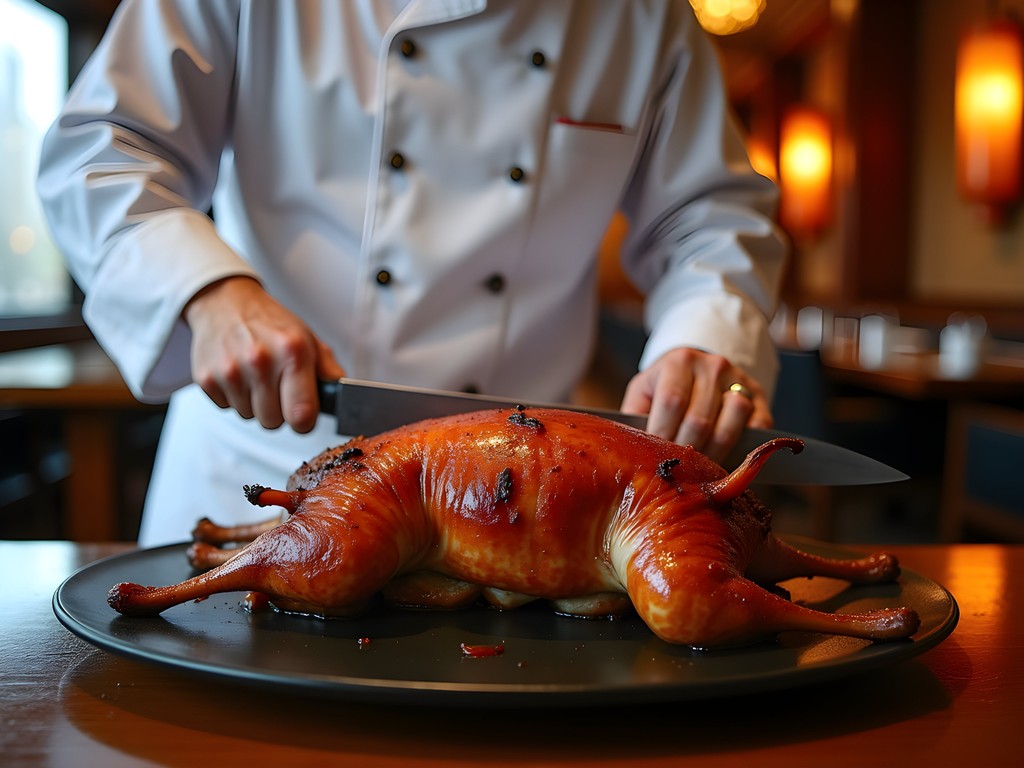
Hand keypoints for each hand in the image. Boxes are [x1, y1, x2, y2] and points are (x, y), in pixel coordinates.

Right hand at [183, 276, 344, 431]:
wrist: (224, 302)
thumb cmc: (270, 323)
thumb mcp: (308, 339)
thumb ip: (329, 371)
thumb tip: (347, 399)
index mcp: (293, 352)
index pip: (301, 415)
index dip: (304, 422)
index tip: (304, 415)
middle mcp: (260, 361)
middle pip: (273, 422)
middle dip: (278, 411)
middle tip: (277, 387)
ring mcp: (230, 370)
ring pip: (250, 417)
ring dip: (255, 404)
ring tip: (256, 377)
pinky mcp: (206, 378)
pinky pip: (227, 409)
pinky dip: (234, 398)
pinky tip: (238, 375)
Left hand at [620, 347, 771, 462]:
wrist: (696, 368)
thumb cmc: (663, 388)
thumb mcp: (643, 394)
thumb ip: (635, 418)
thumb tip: (629, 453)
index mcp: (678, 362)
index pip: (672, 402)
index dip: (663, 435)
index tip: (656, 457)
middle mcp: (711, 365)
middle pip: (700, 419)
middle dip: (687, 451)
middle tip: (677, 468)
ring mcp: (739, 378)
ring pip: (732, 421)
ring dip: (715, 451)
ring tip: (700, 465)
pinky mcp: (759, 395)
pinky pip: (758, 427)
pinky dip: (743, 447)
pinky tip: (724, 455)